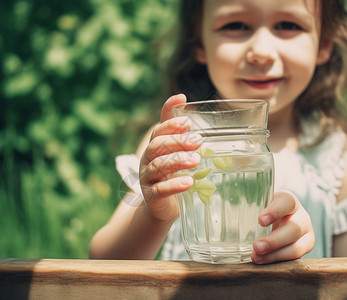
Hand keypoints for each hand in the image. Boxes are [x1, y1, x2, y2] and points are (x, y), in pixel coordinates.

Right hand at [139, 94, 201, 221]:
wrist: (162, 206)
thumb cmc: (170, 174)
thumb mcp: (173, 150)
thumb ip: (175, 127)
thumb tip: (181, 97)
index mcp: (154, 148)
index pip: (158, 131)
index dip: (170, 124)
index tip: (188, 120)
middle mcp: (147, 161)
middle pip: (157, 146)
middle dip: (177, 141)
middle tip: (198, 140)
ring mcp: (147, 179)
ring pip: (158, 166)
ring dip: (178, 161)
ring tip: (196, 159)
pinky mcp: (151, 197)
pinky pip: (159, 189)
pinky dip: (174, 185)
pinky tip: (188, 182)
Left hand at [251, 191, 314, 263]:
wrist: (280, 219)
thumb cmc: (264, 209)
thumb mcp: (259, 202)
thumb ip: (244, 202)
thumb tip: (213, 203)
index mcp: (289, 201)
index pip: (287, 202)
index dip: (275, 211)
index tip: (260, 220)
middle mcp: (301, 217)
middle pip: (294, 228)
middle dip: (274, 240)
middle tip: (256, 246)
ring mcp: (305, 236)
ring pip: (296, 247)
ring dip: (275, 254)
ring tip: (256, 257)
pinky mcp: (303, 251)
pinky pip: (293, 259)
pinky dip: (276, 261)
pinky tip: (261, 261)